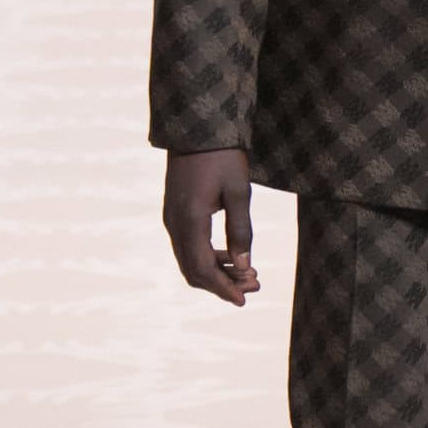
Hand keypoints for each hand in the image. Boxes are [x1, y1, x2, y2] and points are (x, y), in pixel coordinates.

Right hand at [162, 148, 260, 306]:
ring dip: (218, 271)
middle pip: (194, 270)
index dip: (223, 289)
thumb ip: (241, 231)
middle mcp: (175, 223)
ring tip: (250, 272)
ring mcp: (172, 218)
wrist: (197, 126)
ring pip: (190, 260)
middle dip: (223, 284)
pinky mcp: (176, 212)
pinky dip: (210, 257)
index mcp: (189, 220)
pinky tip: (234, 256)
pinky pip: (189, 246)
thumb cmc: (222, 155)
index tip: (244, 301)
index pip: (202, 269)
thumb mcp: (239, 192)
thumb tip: (244, 266)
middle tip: (255, 285)